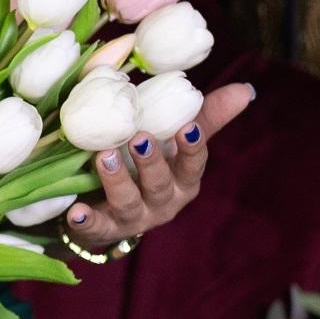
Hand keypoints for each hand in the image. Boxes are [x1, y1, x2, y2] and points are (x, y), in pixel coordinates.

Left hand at [62, 82, 254, 251]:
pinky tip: (75, 211)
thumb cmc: (147, 160)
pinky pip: (96, 227)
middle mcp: (163, 201)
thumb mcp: (172, 136)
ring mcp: (134, 217)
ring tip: (103, 156)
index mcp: (182, 177)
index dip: (192, 146)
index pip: (193, 163)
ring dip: (117, 180)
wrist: (112, 204)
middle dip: (152, 163)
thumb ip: (199, 112)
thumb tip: (244, 90)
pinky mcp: (104, 228)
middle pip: (161, 185)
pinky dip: (86, 220)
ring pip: (129, 203)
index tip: (188, 127)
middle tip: (139, 138)